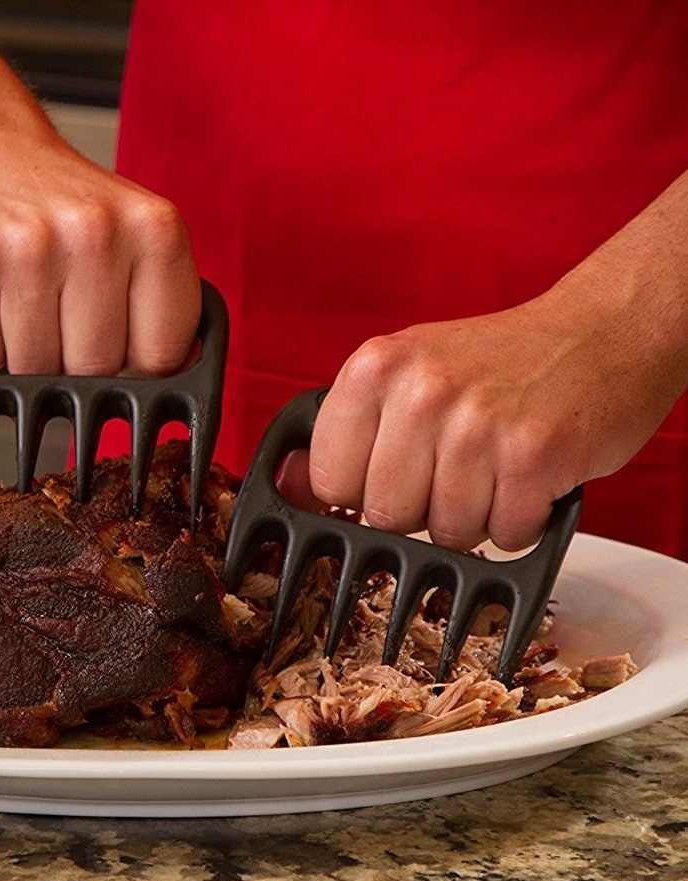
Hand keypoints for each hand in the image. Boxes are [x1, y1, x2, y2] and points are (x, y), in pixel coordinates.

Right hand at [0, 134, 201, 376]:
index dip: (139, 366)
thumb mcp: (134, 231)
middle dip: (78, 360)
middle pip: (99, 369)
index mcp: (154, 229)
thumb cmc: (58, 200)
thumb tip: (180, 368)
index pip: (163, 355)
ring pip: (37, 370)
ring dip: (26, 355)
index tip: (123, 345)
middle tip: (63, 313)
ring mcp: (30, 249)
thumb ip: (163, 301)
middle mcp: (96, 233)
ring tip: (24, 299)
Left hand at [303, 290, 684, 551]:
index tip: (391, 476)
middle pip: (386, 517)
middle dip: (422, 509)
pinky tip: (529, 476)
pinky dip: (522, 519)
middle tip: (456, 467)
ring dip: (477, 516)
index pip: (330, 480)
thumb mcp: (407, 373)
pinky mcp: (534, 457)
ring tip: (497, 465)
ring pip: (448, 534)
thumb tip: (292, 487)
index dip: (361, 492)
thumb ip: (348, 432)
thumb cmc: (501, 360)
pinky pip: (506, 536)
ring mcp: (477, 426)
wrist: (601, 332)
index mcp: (376, 369)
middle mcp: (421, 393)